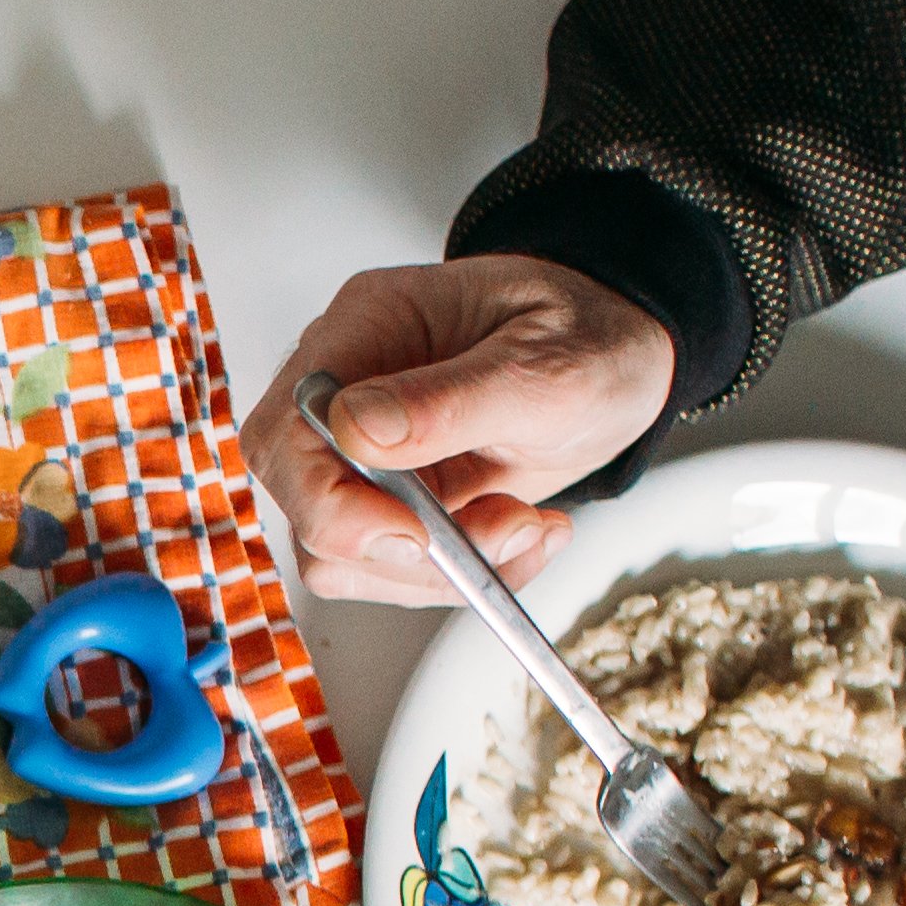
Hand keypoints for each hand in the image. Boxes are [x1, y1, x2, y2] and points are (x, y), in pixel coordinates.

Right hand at [239, 256, 675, 607]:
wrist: (622, 361)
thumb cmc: (589, 335)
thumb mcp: (545, 364)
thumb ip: (450, 401)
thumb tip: (356, 430)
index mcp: (364, 329)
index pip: (284, 432)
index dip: (328, 503)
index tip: (412, 535)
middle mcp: (347, 393)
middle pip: (304, 505)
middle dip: (401, 548)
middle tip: (501, 531)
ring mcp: (364, 453)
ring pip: (345, 557)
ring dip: (442, 571)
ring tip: (530, 528)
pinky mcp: (394, 501)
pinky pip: (395, 571)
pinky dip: (463, 576)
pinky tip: (526, 536)